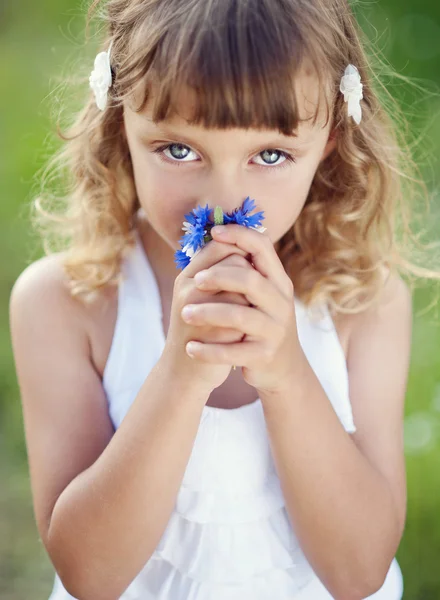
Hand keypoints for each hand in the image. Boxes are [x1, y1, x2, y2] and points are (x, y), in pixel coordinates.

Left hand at [180, 224, 304, 394]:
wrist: (282, 367)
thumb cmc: (260, 323)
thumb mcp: (260, 295)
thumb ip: (244, 269)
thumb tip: (214, 237)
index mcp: (278, 282)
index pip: (263, 248)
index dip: (239, 235)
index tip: (215, 232)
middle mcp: (281, 303)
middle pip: (251, 280)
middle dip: (219, 277)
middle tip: (194, 281)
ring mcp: (275, 330)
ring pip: (240, 316)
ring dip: (208, 313)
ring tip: (185, 314)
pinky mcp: (265, 355)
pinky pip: (234, 352)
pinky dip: (209, 350)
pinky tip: (190, 348)